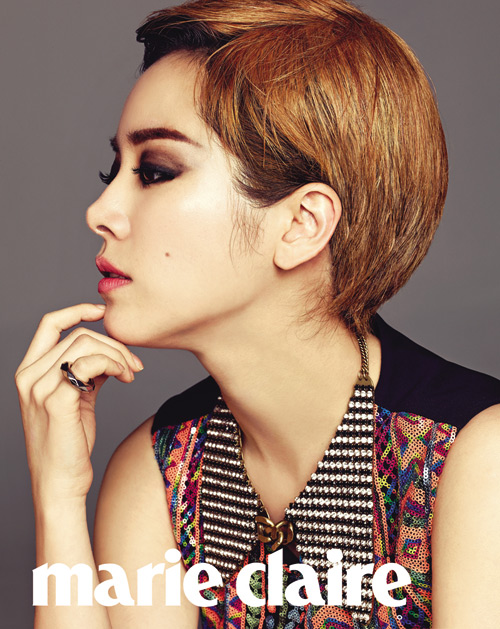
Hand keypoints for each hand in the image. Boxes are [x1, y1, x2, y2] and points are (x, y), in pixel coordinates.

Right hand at [15, 303, 143, 507]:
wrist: (60, 483)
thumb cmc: (69, 443)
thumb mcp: (76, 399)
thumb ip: (86, 372)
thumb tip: (109, 352)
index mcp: (29, 372)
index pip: (49, 324)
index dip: (77, 311)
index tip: (102, 312)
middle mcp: (29, 376)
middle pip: (79, 335)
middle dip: (114, 344)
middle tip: (135, 364)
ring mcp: (40, 388)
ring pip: (87, 345)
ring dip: (118, 355)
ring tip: (132, 374)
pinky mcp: (57, 401)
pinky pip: (91, 364)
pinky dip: (114, 364)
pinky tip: (125, 379)